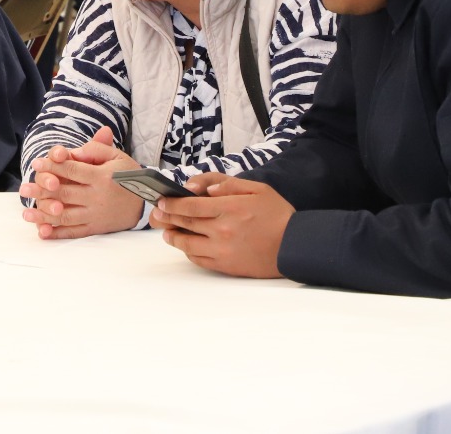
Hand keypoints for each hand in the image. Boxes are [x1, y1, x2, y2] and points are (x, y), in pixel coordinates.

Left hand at [18, 125, 143, 238]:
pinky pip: (74, 232)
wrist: (146, 202)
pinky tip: (42, 232)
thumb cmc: (128, 175)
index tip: (36, 163)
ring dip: (44, 215)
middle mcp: (97, 197)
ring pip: (66, 215)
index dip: (53, 166)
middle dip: (41, 191)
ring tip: (26, 213)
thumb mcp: (116, 156)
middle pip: (65, 193)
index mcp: (102, 177)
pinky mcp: (95, 228)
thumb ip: (95, 149)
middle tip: (23, 189)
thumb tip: (72, 151)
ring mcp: (95, 214)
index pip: (73, 170)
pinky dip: (57, 234)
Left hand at [149, 174, 292, 277]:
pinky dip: (188, 251)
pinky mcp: (225, 265)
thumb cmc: (277, 214)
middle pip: (185, 222)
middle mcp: (222, 230)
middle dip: (166, 217)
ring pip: (187, 244)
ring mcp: (222, 250)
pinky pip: (199, 259)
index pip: (190, 205)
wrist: (294, 246)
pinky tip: (186, 245)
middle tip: (156, 213)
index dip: (172, 203)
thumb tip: (203, 188)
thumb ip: (228, 184)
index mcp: (229, 208)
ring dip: (173, 236)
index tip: (161, 200)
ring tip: (167, 231)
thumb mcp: (257, 189)